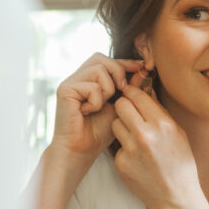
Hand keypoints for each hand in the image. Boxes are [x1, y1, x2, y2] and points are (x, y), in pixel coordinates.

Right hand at [52, 53, 142, 167]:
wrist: (81, 151)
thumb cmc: (98, 133)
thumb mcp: (119, 108)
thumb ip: (128, 90)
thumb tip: (141, 71)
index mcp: (89, 80)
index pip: (107, 61)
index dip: (125, 62)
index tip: (142, 67)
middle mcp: (78, 78)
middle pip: (101, 58)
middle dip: (118, 71)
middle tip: (122, 89)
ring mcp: (70, 82)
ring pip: (99, 69)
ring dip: (108, 89)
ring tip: (101, 106)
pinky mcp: (65, 89)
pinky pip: (91, 86)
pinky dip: (97, 101)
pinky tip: (88, 112)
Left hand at [112, 82, 201, 208]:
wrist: (175, 197)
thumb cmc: (180, 164)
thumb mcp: (178, 133)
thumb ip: (160, 113)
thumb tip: (145, 91)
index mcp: (162, 124)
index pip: (137, 96)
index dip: (132, 93)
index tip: (131, 93)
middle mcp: (144, 135)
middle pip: (121, 106)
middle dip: (125, 107)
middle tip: (130, 113)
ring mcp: (130, 150)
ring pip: (115, 124)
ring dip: (122, 126)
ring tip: (136, 137)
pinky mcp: (121, 163)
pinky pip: (117, 146)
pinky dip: (125, 148)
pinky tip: (137, 158)